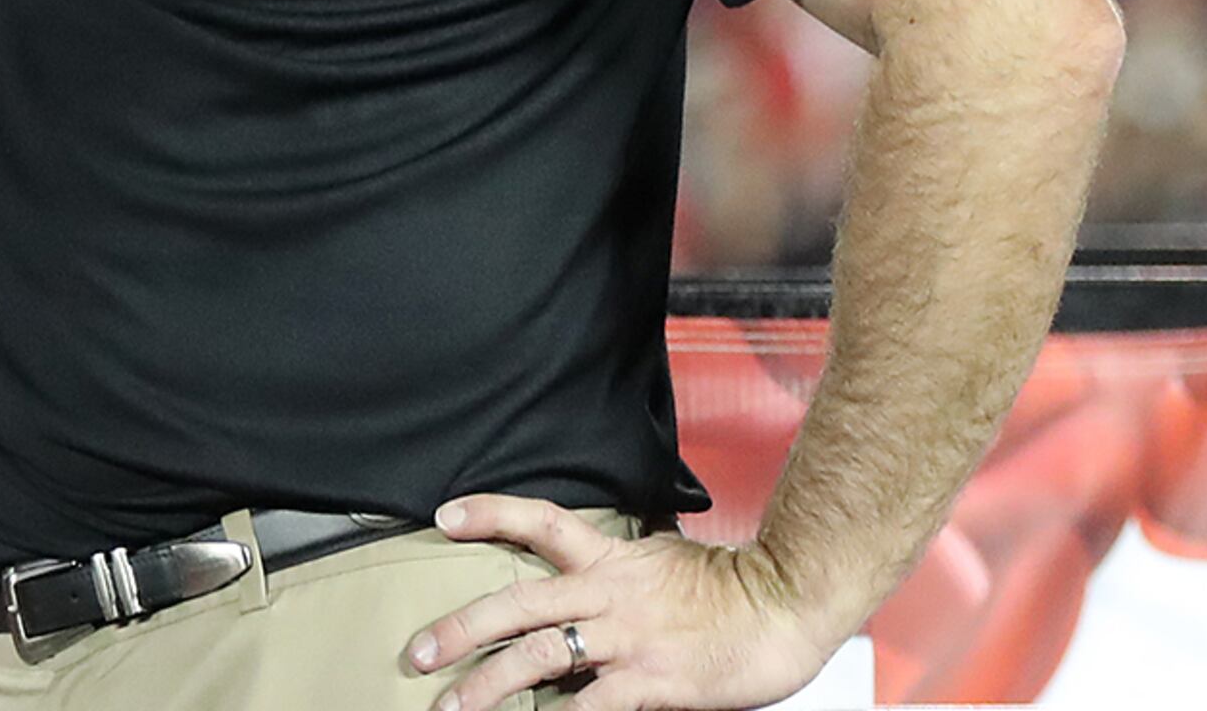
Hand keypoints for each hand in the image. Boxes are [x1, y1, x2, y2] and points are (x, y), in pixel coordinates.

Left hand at [404, 495, 847, 710]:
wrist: (790, 606)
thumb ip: (618, 575)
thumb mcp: (664, 563)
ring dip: (488, 685)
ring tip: (451, 706)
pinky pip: (591, 705)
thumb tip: (580, 591)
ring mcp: (628, 639)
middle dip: (459, 629)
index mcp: (612, 559)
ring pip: (539, 657)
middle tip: (417, 652)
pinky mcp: (652, 682)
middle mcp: (609, 594)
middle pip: (517, 603)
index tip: (444, 516)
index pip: (541, 523)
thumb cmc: (733, 590)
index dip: (490, 515)